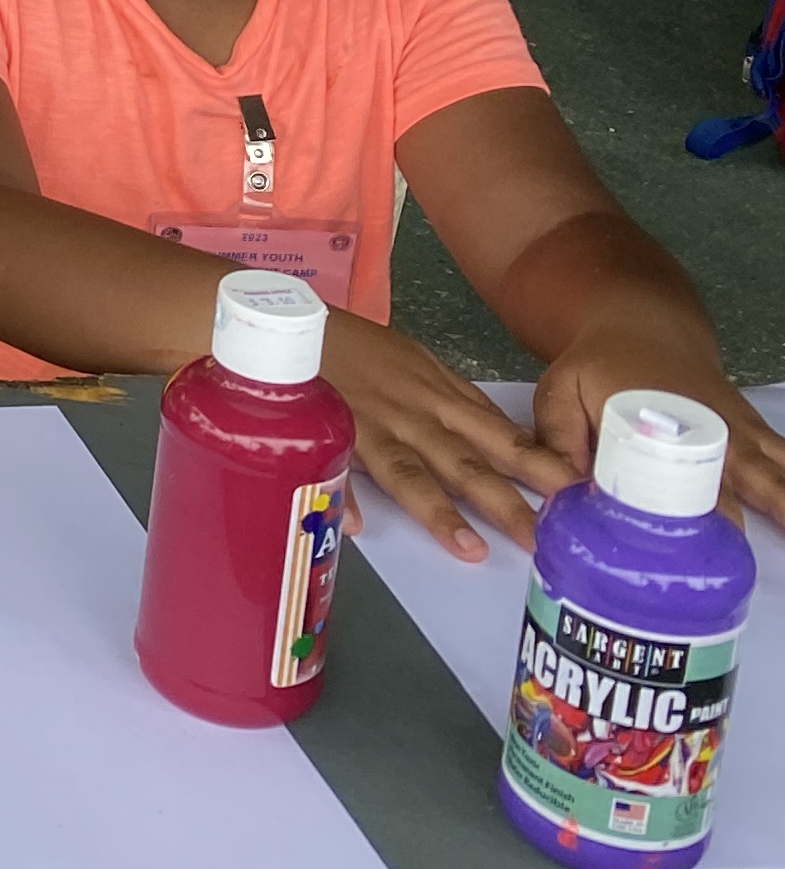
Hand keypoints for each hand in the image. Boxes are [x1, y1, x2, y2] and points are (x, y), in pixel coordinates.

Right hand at [322, 310, 576, 557]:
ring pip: (409, 472)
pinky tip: (356, 527)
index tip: (577, 499)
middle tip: (544, 543)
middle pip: (466, 463)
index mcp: (441, 399)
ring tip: (469, 550)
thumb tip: (502, 435)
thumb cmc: (359, 345)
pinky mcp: (325, 430)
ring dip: (438, 511)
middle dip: (508, 504)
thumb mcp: (419, 363)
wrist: (291, 318)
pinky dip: (345, 495)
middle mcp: (413, 416)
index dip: (541, 469)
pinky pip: (334, 466)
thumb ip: (458, 402)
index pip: (501, 439)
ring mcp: (369, 425)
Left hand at [531, 329, 784, 539]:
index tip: (679, 561)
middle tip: (729, 576)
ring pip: (773, 480)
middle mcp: (709, 434)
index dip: (673, 527)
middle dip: (728, 540)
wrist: (645, 326)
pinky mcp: (755, 435)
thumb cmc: (598, 366)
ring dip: (783, 510)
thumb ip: (560, 440)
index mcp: (661, 428)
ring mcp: (740, 434)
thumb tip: (565, 496)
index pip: (671, 490)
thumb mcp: (562, 392)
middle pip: (729, 498)